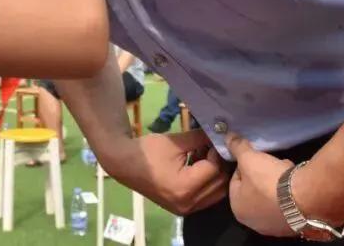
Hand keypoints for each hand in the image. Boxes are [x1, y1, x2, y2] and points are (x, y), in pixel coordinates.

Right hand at [110, 129, 230, 215]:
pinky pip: (205, 198)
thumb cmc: (147, 151)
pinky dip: (207, 183)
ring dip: (215, 175)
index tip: (213, 140)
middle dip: (219, 165)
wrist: (123, 164)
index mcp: (185, 187)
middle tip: (212, 148)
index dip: (216, 153)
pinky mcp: (181, 209)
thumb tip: (218, 134)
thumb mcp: (174, 141)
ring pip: (215, 194)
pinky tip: (197, 167)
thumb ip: (199, 138)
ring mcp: (184, 209)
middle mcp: (187, 203)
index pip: (214, 170)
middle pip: (219, 184)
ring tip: (204, 157)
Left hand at [226, 133, 294, 236]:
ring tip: (285, 170)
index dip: (244, 165)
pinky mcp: (293, 226)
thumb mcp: (249, 158)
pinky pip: (287, 204)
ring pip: (271, 196)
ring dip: (277, 182)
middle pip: (254, 189)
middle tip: (270, 163)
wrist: (304, 200)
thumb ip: (237, 147)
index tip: (254, 157)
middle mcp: (253, 223)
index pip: (236, 180)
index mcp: (237, 208)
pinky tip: (295, 183)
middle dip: (262, 174)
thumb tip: (227, 136)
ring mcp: (275, 227)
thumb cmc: (268, 181)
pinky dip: (290, 193)